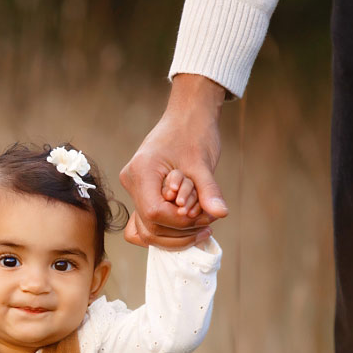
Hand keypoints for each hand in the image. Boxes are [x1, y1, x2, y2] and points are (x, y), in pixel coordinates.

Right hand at [120, 74, 228, 248]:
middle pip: (150, 227)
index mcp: (142, 171)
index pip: (154, 213)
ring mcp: (135, 188)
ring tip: (204, 224)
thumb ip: (209, 190)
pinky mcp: (143, 193)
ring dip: (177, 234)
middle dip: (181, 232)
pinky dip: (169, 228)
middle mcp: (132, 182)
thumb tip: (220, 213)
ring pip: (148, 229)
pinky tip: (190, 225)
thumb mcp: (203, 163)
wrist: (186, 117)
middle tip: (207, 224)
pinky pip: (149, 221)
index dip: (180, 222)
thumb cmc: (193, 133)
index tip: (202, 216)